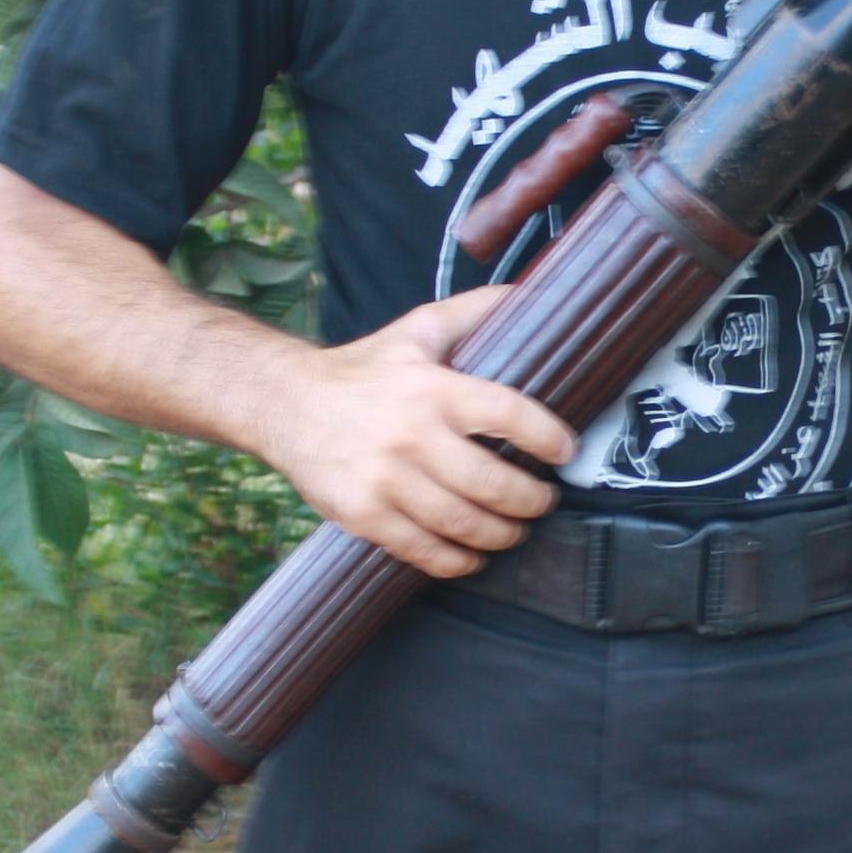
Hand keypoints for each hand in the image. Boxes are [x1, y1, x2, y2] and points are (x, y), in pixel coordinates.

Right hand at [253, 286, 577, 577]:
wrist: (285, 403)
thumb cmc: (363, 369)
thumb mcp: (417, 330)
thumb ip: (474, 312)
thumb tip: (530, 292)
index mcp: (432, 388)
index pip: (509, 415)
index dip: (548, 438)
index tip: (565, 452)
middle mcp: (411, 435)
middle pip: (493, 484)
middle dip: (532, 501)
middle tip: (543, 500)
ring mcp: (386, 480)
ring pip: (464, 523)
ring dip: (503, 534)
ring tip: (516, 530)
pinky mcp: (364, 514)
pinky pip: (424, 549)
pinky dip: (458, 560)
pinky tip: (474, 555)